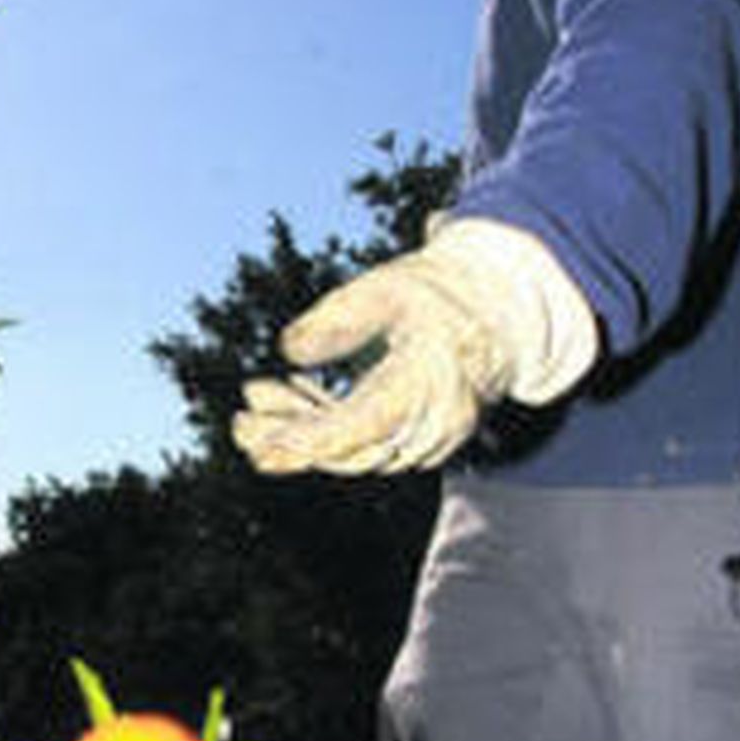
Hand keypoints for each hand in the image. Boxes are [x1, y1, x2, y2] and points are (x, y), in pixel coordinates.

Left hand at [232, 218, 597, 477]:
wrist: (499, 314)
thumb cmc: (438, 294)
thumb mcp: (384, 288)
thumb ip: (338, 318)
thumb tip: (289, 350)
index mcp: (426, 384)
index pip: (360, 426)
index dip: (307, 441)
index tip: (260, 447)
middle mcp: (432, 425)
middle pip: (350, 450)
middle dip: (290, 439)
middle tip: (239, 423)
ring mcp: (430, 439)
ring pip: (354, 453)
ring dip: (302, 430)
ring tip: (258, 396)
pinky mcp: (419, 439)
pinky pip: (365, 444)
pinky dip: (327, 426)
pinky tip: (292, 399)